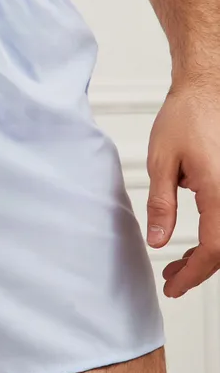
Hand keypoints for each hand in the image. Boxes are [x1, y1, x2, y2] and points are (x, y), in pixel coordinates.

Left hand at [146, 80, 219, 297]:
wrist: (209, 86)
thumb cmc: (187, 115)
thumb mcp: (161, 162)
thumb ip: (160, 205)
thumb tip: (159, 242)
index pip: (214, 250)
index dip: (192, 274)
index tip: (172, 286)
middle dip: (199, 269)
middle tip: (171, 279)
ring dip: (210, 254)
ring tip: (179, 263)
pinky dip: (217, 235)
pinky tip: (197, 241)